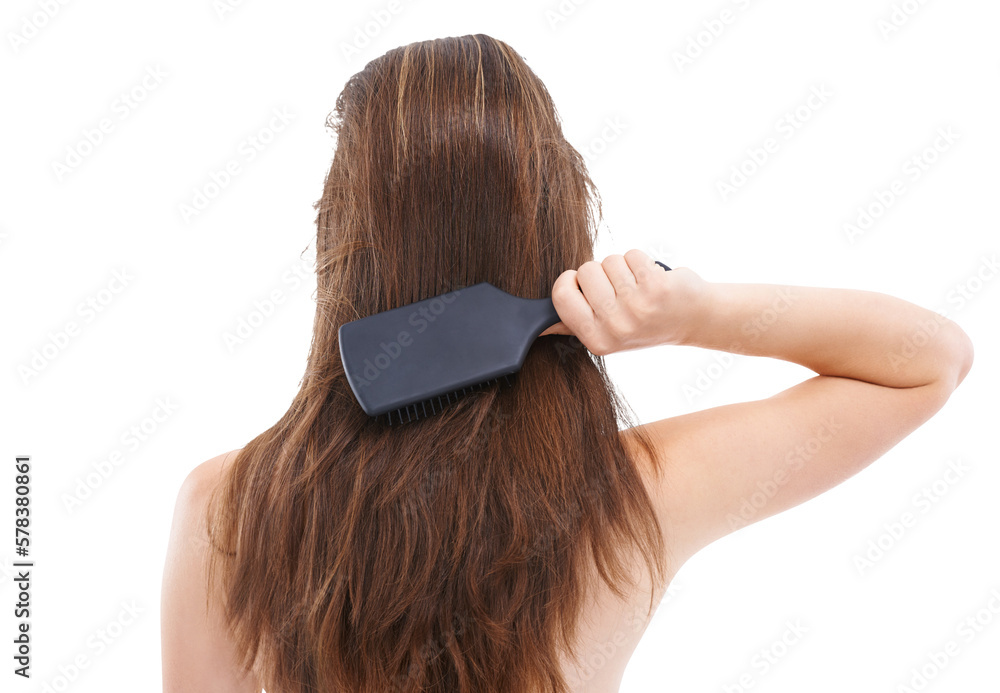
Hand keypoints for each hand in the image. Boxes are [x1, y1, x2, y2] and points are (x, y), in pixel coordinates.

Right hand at [539, 249, 708, 354]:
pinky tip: (652, 278)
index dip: (571, 281)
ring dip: (623, 267)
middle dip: (601, 272)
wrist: (693, 319)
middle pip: (585, 271)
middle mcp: (615, 327)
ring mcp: (636, 307)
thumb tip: (539, 326)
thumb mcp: (607, 333)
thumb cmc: (645, 322)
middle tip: (622, 291)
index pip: (560, 294)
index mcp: (596, 339)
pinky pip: (631, 254)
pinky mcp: (655, 287)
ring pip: (609, 260)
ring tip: (639, 286)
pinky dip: (641, 260)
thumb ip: (574, 325)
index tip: (588, 287)